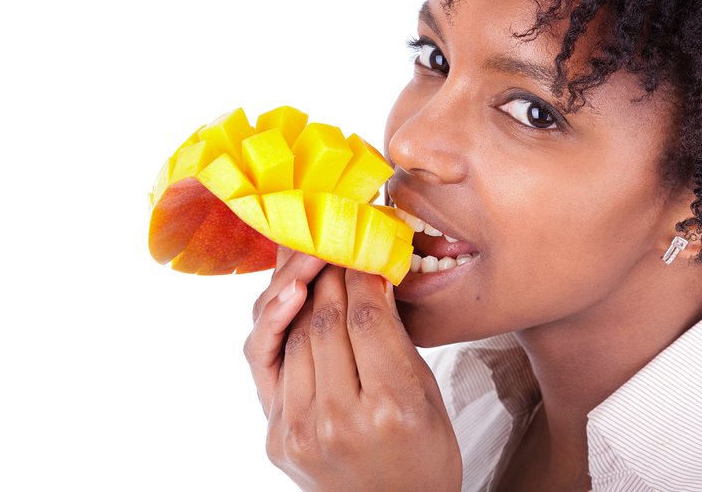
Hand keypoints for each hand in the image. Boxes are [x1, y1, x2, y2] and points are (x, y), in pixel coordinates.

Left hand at [244, 248, 461, 491]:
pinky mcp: (277, 439)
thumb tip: (370, 277)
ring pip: (293, 337)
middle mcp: (341, 421)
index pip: (365, 318)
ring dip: (303, 294)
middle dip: (330, 275)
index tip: (363, 251)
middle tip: (337, 247)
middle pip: (324, 322)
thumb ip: (395, 338)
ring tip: (315, 265)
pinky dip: (282, 327)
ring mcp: (301, 432)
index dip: (361, 275)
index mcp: (392, 408)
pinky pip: (274, 365)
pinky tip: (292, 300)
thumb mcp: (426, 393)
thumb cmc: (422, 454)